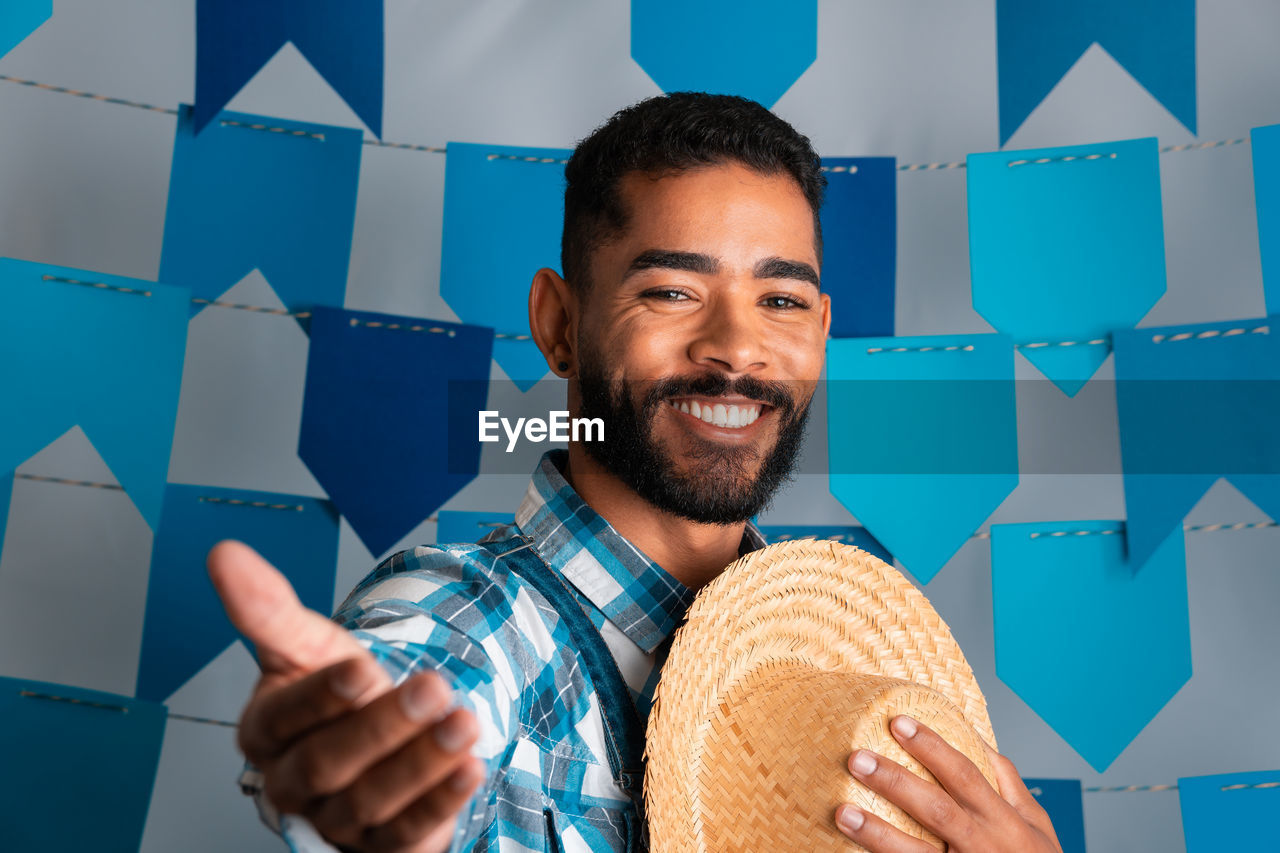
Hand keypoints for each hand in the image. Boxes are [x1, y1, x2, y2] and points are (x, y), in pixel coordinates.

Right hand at [208, 540, 486, 852]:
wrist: (378, 736)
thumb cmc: (337, 689)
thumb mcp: (307, 645)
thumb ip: (267, 607)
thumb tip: (223, 552)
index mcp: (266, 733)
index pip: (286, 719)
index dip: (323, 697)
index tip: (362, 668)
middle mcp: (294, 784)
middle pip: (329, 763)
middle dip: (382, 727)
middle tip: (430, 688)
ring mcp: (337, 820)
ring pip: (373, 800)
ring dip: (422, 763)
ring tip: (463, 723)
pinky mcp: (383, 845)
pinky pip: (410, 830)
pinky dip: (441, 800)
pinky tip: (471, 767)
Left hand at [833, 715, 1061, 852]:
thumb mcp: (1035, 824)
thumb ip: (1008, 782)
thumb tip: (976, 737)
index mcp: (1005, 821)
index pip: (965, 775)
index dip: (932, 748)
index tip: (897, 722)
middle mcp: (984, 846)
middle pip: (937, 809)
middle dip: (896, 783)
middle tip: (857, 758)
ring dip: (878, 834)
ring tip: (843, 813)